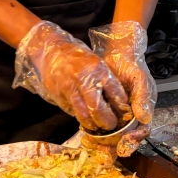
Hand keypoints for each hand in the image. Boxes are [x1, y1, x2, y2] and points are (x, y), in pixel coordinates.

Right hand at [13, 21, 127, 131]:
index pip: (115, 93)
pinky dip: (80, 117)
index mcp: (98, 69)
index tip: (125, 113)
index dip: (121, 106)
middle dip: (107, 121)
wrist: (52, 51)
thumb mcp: (96, 63)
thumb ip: (106, 80)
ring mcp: (69, 90)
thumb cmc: (78, 57)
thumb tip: (119, 101)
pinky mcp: (59, 97)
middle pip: (98, 109)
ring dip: (93, 124)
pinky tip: (85, 118)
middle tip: (112, 125)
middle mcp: (84, 80)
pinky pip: (72, 112)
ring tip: (98, 126)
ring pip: (83, 115)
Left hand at [89, 21, 155, 157]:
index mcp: (143, 112)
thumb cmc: (132, 66)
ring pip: (112, 136)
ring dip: (103, 144)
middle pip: (125, 139)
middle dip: (115, 148)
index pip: (141, 132)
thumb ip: (143, 99)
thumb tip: (145, 119)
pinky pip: (99, 127)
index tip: (124, 144)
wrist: (116, 53)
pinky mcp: (104, 112)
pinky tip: (85, 135)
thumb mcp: (140, 79)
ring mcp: (117, 116)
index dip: (134, 140)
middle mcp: (131, 117)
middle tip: (106, 153)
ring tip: (92, 145)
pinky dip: (93, 133)